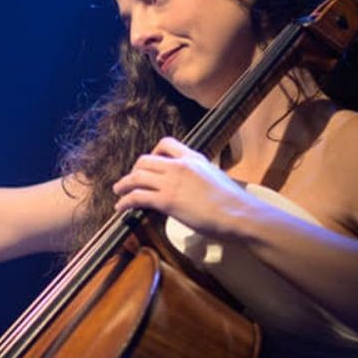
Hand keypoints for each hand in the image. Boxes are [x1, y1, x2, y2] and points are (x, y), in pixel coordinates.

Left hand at [112, 137, 255, 240]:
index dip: (153, 153)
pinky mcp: (167, 200)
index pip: (166, 143)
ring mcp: (172, 182)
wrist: (239, 214)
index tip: (149, 163)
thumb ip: (199, 176)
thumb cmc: (233, 202)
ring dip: (124, 184)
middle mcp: (180, 165)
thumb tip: (191, 185)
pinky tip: (121, 207)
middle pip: (145, 160)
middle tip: (131, 180)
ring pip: (137, 176)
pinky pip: (138, 196)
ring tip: (118, 191)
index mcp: (193, 157)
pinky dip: (125, 201)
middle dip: (134, 170)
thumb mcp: (215, 177)